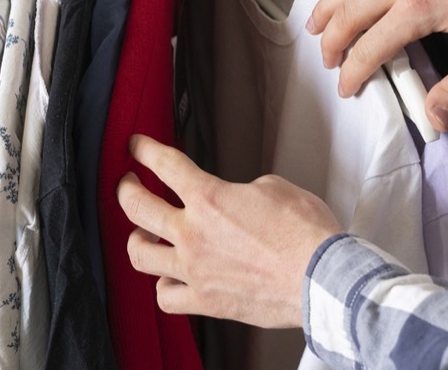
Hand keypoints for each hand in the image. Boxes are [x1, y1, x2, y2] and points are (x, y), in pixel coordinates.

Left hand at [116, 134, 341, 328]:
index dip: (144, 149)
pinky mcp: (206, 301)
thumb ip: (243, 190)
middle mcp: (194, 233)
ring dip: (137, 239)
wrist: (321, 278)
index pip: (164, 164)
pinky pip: (166, 297)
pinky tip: (170, 278)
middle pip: (136, 206)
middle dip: (125, 189)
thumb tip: (239, 198)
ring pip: (140, 254)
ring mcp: (195, 270)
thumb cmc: (306, 235)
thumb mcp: (274, 188)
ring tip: (142, 233)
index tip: (137, 146)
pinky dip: (164, 286)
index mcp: (210, 198)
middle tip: (127, 184)